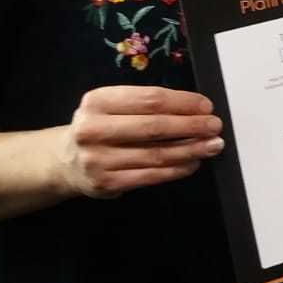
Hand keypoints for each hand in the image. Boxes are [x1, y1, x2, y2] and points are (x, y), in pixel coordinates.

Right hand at [59, 86, 223, 198]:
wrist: (67, 161)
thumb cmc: (102, 128)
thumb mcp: (114, 107)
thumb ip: (147, 105)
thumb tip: (197, 111)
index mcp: (98, 101)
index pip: (150, 99)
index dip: (183, 102)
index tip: (206, 106)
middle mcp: (93, 129)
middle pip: (154, 126)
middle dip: (191, 126)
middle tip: (215, 126)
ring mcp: (97, 159)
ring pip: (156, 154)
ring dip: (190, 150)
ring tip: (212, 146)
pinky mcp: (105, 183)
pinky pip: (150, 175)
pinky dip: (176, 169)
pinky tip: (192, 163)